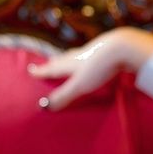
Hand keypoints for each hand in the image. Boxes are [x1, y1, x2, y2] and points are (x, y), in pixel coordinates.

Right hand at [27, 29, 152, 109]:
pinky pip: (92, 55)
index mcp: (70, 64)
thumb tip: (42, 106)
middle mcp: (79, 56)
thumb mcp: (79, 85)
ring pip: (77, 55)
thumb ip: (63, 95)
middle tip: (47, 62)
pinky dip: (86, 58)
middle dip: (54, 62)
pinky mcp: (107, 51)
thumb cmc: (99, 67)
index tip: (30, 69)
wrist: (123, 47)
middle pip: (63, 59)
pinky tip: (93, 58)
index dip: (41, 71)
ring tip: (65, 59)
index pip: (52, 68)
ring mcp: (94, 51)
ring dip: (69, 58)